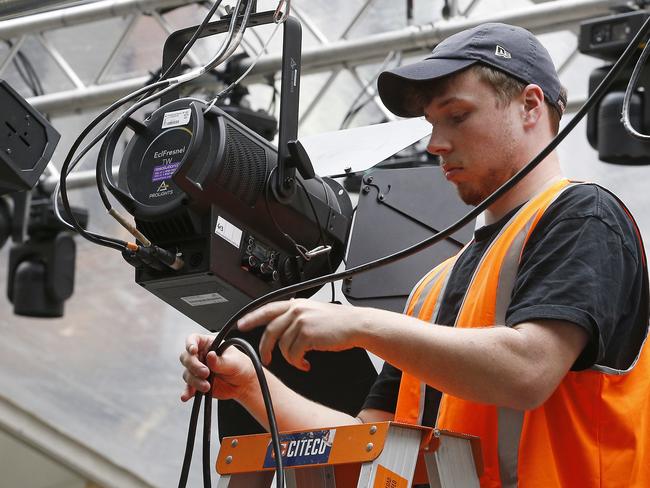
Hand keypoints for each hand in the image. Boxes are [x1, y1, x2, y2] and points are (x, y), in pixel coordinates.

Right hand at [179, 333, 256, 402]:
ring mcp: (198, 370)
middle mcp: (201, 356)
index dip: (190, 344)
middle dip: (194, 366)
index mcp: (209, 344)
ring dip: (195, 381)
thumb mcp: (233, 362)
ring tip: (207, 387)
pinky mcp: (197, 383)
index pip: (194, 339)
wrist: (243, 384)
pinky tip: (186, 396)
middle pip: (186, 357)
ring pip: (187, 373)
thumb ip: (220, 361)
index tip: (193, 350)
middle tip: (205, 373)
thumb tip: (210, 355)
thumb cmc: (240, 366)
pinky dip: (186, 392)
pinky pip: (188, 387)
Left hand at [237, 299, 364, 370]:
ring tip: (300, 361)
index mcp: (297, 304)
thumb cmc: (339, 322)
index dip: (252, 317)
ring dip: (290, 358)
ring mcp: (301, 321)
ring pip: (283, 345)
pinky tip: (306, 363)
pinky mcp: (307, 334)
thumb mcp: (314, 311)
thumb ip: (298, 314)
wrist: (356, 325)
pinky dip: (298, 363)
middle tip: (266, 359)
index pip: (268, 309)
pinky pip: (294, 354)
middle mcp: (297, 310)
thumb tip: (286, 319)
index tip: (241, 324)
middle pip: (270, 331)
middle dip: (265, 348)